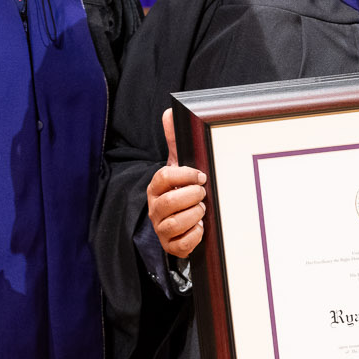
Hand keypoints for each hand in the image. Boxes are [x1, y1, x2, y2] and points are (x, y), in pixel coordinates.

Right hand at [147, 109, 209, 258]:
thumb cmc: (183, 191)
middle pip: (168, 203)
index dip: (184, 176)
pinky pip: (181, 245)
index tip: (201, 175)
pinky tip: (201, 228)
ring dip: (193, 216)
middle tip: (203, 194)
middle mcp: (155, 208)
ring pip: (173, 224)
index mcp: (156, 187)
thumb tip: (169, 112)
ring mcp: (161, 228)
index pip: (164, 178)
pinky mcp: (171, 246)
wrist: (186, 221)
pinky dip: (194, 236)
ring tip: (202, 210)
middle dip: (191, 197)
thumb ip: (175, 142)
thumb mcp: (180, 166)